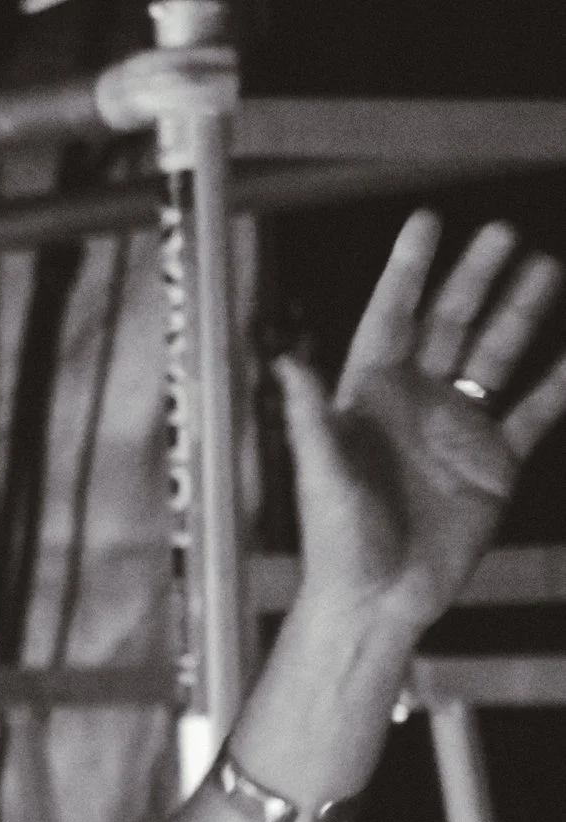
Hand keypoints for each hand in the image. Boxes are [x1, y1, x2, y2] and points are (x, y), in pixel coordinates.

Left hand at [277, 211, 565, 638]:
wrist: (379, 600)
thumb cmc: (337, 543)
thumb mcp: (321, 477)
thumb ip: (308, 419)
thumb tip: (283, 363)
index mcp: (367, 397)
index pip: (392, 317)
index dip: (408, 271)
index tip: (427, 221)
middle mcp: (414, 403)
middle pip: (449, 324)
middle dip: (474, 279)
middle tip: (503, 234)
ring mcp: (457, 428)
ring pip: (494, 355)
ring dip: (518, 313)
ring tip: (546, 268)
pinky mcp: (494, 462)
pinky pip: (535, 410)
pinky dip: (559, 381)